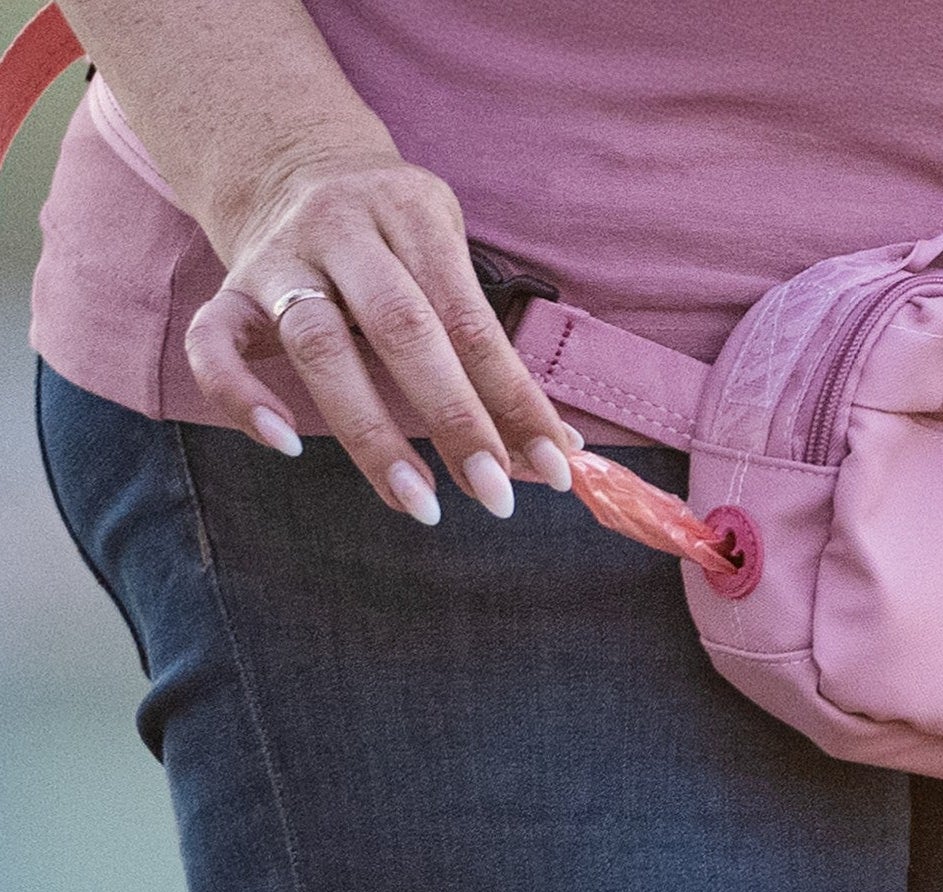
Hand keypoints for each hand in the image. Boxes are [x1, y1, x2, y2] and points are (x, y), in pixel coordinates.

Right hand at [184, 148, 577, 522]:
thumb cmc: (397, 240)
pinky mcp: (229, 292)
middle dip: (455, 420)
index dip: (517, 399)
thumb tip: (556, 451)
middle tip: (496, 494)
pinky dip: (242, 398)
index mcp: (412, 216)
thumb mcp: (450, 261)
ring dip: (372, 436)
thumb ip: (491, 351)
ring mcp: (279, 260)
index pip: (472, 323)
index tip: (555, 466)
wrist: (293, 164)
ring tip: (420, 503)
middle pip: (401, 329)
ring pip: (319, 347)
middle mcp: (342, 231)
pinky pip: (214, 344)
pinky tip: (287, 448)